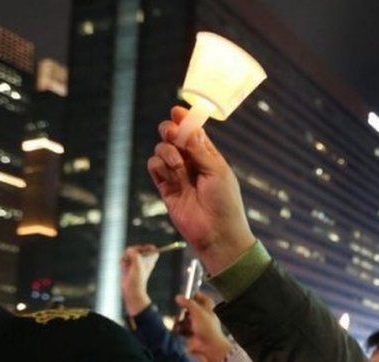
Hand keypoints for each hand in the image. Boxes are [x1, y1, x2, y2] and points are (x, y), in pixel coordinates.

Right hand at [121, 245, 158, 316]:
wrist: (131, 289)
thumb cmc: (138, 278)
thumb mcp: (138, 264)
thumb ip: (134, 254)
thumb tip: (129, 249)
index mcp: (151, 260)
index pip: (151, 248)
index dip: (146, 247)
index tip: (142, 251)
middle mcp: (144, 260)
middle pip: (138, 248)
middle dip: (132, 250)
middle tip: (130, 256)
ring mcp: (136, 262)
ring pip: (129, 252)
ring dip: (126, 256)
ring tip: (126, 263)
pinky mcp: (128, 265)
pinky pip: (124, 258)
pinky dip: (123, 261)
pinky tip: (123, 267)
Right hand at [147, 106, 255, 275]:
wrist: (216, 233)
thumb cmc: (225, 202)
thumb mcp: (217, 171)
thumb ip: (200, 150)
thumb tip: (188, 128)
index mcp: (209, 156)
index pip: (194, 132)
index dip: (185, 120)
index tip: (177, 111)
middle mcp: (192, 163)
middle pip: (173, 137)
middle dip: (170, 131)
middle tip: (172, 133)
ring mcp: (177, 175)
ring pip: (161, 150)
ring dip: (167, 152)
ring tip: (178, 165)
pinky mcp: (165, 188)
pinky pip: (154, 167)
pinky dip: (159, 166)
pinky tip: (170, 175)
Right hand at [176, 292, 232, 361]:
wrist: (208, 347)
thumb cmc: (207, 327)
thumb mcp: (198, 312)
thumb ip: (188, 304)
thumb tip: (178, 297)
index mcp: (208, 311)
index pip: (205, 301)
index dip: (198, 296)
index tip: (188, 294)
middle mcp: (202, 318)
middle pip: (192, 310)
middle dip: (184, 309)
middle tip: (178, 307)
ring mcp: (196, 327)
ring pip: (185, 320)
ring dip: (179, 319)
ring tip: (176, 319)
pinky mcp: (189, 336)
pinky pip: (181, 330)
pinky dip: (178, 329)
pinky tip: (175, 328)